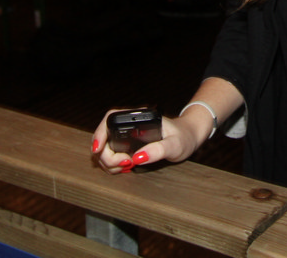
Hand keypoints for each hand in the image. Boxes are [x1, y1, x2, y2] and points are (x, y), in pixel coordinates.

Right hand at [90, 106, 209, 172]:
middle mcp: (128, 125)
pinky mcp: (126, 146)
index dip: (99, 134)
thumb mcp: (175, 145)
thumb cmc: (183, 137)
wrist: (187, 137)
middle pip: (102, 138)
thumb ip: (158, 150)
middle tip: (125, 164)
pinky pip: (110, 156)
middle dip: (106, 156)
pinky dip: (112, 165)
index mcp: (137, 118)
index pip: (109, 119)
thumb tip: (137, 158)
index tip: (99, 149)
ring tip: (126, 167)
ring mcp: (125, 136)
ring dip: (108, 162)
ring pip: (104, 149)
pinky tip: (124, 168)